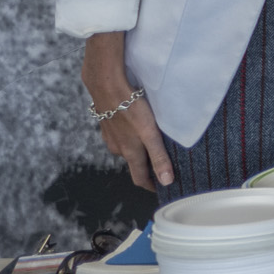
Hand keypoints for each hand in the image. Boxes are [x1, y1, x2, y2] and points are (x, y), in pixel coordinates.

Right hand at [83, 35, 170, 188]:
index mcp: (129, 152)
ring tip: (154, 143)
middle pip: (134, 163)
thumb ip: (159, 157)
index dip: (151, 185)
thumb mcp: (149, 134)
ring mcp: (110, 135)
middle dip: (148, 167)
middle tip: (163, 164)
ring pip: (127, 148)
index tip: (161, 189)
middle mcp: (118, 147)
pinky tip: (137, 126)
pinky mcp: (107, 122)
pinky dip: (131, 136)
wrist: (106, 85)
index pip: (140, 178)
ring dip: (139, 149)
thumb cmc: (130, 108)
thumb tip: (166, 181)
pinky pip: (121, 135)